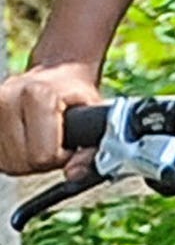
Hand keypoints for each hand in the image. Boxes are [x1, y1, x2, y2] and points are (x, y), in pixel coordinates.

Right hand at [0, 58, 104, 177]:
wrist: (56, 70)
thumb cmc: (76, 94)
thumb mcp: (95, 116)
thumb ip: (91, 149)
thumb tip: (74, 174)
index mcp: (36, 95)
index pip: (43, 155)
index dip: (62, 156)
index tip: (69, 141)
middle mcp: (5, 100)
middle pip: (24, 163)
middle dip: (44, 160)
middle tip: (56, 140)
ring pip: (8, 164)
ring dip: (27, 160)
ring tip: (41, 138)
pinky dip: (13, 157)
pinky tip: (24, 141)